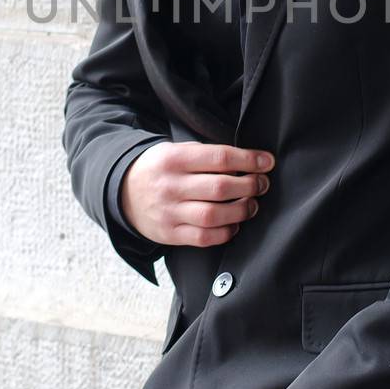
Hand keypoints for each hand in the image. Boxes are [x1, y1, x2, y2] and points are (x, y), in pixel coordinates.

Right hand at [120, 142, 274, 247]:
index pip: (220, 158)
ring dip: (242, 210)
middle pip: (221, 188)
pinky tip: (234, 224)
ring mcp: (170, 212)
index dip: (249, 160)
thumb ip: (206, 155)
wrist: (121, 192)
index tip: (267, 162)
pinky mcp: (170, 234)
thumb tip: (249, 161)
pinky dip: (226, 232)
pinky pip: (205, 237)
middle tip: (262, 184)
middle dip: (250, 186)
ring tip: (252, 205)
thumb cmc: (159, 169)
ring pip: (215, 215)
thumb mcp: (175, 150)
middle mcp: (171, 186)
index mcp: (174, 159)